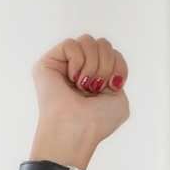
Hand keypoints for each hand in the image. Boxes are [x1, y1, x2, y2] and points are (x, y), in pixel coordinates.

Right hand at [29, 35, 129, 169]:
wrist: (77, 129)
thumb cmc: (96, 122)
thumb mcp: (120, 100)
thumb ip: (117, 76)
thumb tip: (105, 69)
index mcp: (96, 77)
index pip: (112, 53)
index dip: (118, 65)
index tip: (113, 86)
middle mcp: (80, 69)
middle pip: (102, 43)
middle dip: (106, 64)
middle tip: (96, 87)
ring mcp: (64, 65)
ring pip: (87, 40)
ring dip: (92, 65)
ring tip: (83, 85)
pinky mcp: (49, 62)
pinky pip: (71, 44)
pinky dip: (77, 62)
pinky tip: (72, 79)